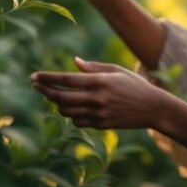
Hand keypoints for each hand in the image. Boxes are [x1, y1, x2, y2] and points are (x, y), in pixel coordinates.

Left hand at [31, 56, 165, 129]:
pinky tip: (72, 107)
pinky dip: (71, 114)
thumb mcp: (116, 70)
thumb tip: (74, 62)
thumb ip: (94, 67)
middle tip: (36, 85)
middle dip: (45, 91)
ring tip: (55, 95)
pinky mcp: (101, 125)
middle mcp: (97, 98)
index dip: (48, 78)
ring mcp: (99, 113)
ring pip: (67, 111)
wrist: (152, 108)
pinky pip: (78, 121)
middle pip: (62, 98)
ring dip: (58, 104)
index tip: (34, 76)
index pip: (67, 79)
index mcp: (100, 81)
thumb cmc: (134, 85)